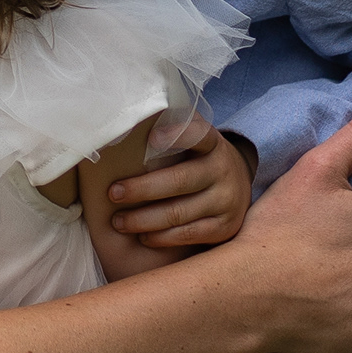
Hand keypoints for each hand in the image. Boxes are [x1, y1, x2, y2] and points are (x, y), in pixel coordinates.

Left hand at [104, 111, 251, 247]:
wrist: (238, 186)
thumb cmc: (198, 159)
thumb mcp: (194, 140)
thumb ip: (172, 127)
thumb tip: (132, 115)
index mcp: (213, 143)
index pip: (199, 134)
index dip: (178, 134)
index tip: (151, 137)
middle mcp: (223, 171)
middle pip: (180, 180)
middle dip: (142, 189)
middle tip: (113, 193)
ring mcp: (226, 201)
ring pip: (180, 213)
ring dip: (144, 219)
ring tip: (118, 222)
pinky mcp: (225, 227)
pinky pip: (188, 235)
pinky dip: (162, 237)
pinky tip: (142, 236)